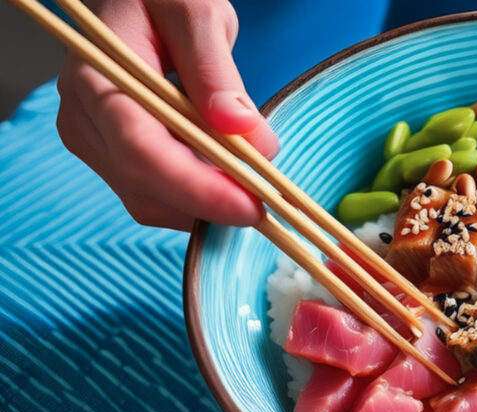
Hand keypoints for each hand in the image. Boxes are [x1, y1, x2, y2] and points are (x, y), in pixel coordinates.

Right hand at [56, 0, 277, 230]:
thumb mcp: (197, 13)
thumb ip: (216, 71)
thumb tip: (240, 128)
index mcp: (96, 78)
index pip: (142, 150)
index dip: (199, 189)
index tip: (252, 207)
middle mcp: (84, 119)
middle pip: (145, 187)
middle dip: (211, 205)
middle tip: (271, 207)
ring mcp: (94, 141)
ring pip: (150, 201)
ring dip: (207, 207)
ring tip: (256, 189)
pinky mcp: (112, 154)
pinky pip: (155, 194)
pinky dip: (198, 197)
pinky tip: (232, 182)